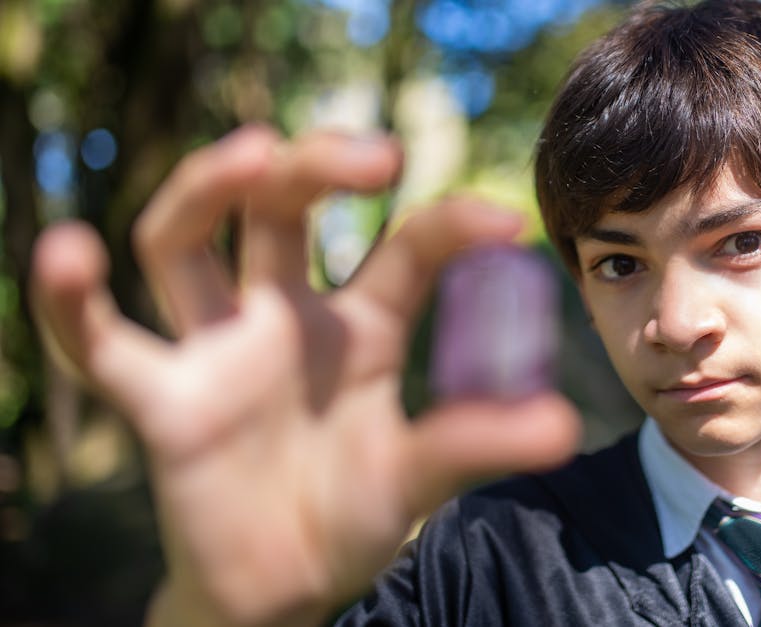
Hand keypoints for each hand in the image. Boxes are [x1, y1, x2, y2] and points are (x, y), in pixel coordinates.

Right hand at [30, 126, 580, 626]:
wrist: (284, 587)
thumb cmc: (353, 515)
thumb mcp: (420, 478)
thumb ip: (477, 444)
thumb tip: (563, 426)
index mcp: (362, 325)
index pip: (403, 247)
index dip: (449, 226)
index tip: (504, 223)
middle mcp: (284, 316)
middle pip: (281, 209)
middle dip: (317, 167)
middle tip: (374, 153)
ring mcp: (218, 350)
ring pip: (186, 243)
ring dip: (206, 188)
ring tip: (252, 154)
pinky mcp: (161, 399)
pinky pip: (97, 343)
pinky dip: (70, 303)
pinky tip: (66, 256)